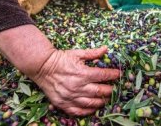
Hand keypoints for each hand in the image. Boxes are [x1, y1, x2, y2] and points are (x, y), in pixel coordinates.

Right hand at [0, 25, 119, 115]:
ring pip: (92, 103)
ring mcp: (71, 97)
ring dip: (102, 101)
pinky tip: (94, 108)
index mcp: (83, 73)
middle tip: (114, 88)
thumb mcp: (77, 53)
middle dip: (110, 90)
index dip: (113, 75)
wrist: (42, 66)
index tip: (118, 74)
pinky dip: (88, 110)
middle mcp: (78, 87)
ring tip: (107, 98)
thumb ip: (93, 53)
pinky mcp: (63, 103)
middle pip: (100, 91)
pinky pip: (78, 111)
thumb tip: (106, 49)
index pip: (103, 76)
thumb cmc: (61, 59)